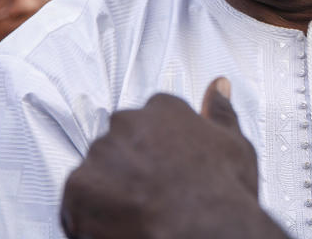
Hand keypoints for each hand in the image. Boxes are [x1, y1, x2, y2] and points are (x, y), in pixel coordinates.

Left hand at [61, 77, 287, 238]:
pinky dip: (92, 218)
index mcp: (163, 109)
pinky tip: (122, 227)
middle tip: (153, 193)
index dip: (158, 147)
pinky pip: (76, 204)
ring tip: (139, 213)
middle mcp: (128, 124)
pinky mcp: (78, 190)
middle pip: (120, 143)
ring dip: (111, 191)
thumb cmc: (222, 193)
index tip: (166, 166)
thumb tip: (218, 87)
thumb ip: (220, 111)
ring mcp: (100, 156)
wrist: (206, 231)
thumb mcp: (235, 144)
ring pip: (98, 172)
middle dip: (131, 166)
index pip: (151, 118)